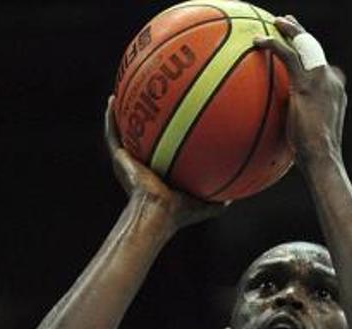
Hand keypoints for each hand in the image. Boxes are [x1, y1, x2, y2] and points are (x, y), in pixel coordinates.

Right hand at [104, 97, 226, 228]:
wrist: (159, 214)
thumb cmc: (181, 213)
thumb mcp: (208, 204)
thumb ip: (222, 197)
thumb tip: (241, 191)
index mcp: (161, 173)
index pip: (164, 150)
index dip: (168, 135)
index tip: (176, 118)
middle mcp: (143, 165)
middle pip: (144, 137)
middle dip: (147, 119)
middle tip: (152, 98)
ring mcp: (129, 161)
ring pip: (124, 131)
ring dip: (124, 113)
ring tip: (126, 90)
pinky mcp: (119, 159)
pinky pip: (112, 134)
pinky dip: (110, 118)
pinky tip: (112, 100)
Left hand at [253, 16, 346, 166]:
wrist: (323, 157)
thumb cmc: (315, 155)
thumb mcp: (310, 134)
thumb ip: (301, 121)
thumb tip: (284, 124)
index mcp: (336, 90)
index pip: (323, 65)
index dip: (311, 53)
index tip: (300, 46)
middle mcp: (333, 80)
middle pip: (316, 48)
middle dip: (301, 33)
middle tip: (287, 22)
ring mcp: (322, 79)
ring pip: (306, 45)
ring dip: (291, 30)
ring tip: (276, 22)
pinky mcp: (307, 83)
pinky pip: (288, 55)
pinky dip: (273, 45)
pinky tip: (258, 42)